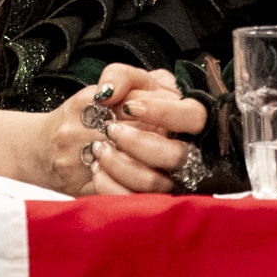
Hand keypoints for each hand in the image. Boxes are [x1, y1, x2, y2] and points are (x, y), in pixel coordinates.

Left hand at [41, 64, 208, 196]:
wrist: (83, 137)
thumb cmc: (114, 106)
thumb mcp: (122, 82)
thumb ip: (120, 75)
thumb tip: (108, 93)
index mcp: (185, 118)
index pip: (193, 116)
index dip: (164, 113)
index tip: (129, 107)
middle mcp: (184, 151)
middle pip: (176, 156)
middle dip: (138, 143)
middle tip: (111, 131)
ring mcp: (167, 180)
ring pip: (153, 182)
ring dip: (120, 164)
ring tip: (98, 148)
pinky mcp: (146, 200)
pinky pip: (132, 201)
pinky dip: (109, 185)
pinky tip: (96, 169)